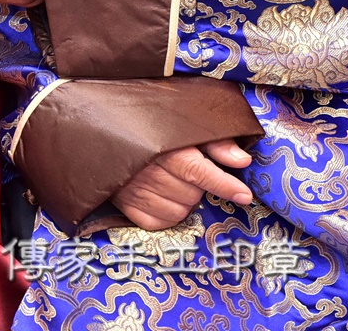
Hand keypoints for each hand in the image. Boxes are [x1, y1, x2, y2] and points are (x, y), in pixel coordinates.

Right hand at [112, 140, 252, 230]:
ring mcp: (132, 190)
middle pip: (190, 194)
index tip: (243, 194)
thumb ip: (215, 142)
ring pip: (177, 211)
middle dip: (199, 187)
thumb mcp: (185, 125)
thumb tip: (242, 161)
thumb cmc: (149, 126)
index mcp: (163, 148)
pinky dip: (167, 215)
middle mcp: (146, 171)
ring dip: (184, 202)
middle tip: (192, 173)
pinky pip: (156, 222)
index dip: (224, 185)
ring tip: (177, 184)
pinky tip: (166, 199)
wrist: (104, 127)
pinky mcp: (123, 203)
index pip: (198, 171)